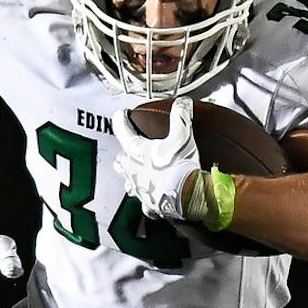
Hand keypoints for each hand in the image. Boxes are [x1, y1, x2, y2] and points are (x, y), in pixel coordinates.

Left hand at [113, 96, 201, 222]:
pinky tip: (155, 198)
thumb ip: (180, 116)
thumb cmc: (180, 164)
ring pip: (128, 181)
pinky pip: (145, 203)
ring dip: (132, 176)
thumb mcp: (182, 135)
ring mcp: (138, 189)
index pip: (120, 129)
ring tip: (139, 174)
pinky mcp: (148, 205)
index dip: (121, 118)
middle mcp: (130, 170)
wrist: (187, 197)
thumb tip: (182, 102)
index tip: (122, 114)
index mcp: (134, 150)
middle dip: (125, 153)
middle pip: (121, 158)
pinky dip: (149, 199)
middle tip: (132, 149)